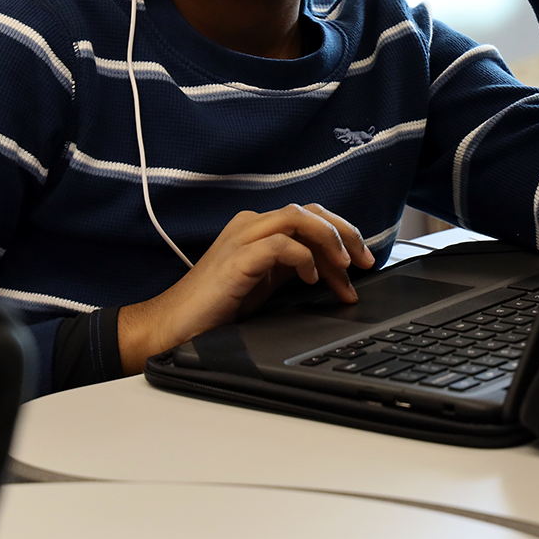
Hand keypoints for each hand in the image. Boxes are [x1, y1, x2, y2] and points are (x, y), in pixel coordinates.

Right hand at [116, 203, 374, 374]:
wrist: (173, 327)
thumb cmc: (218, 308)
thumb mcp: (266, 283)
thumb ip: (293, 268)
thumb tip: (334, 269)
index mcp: (258, 229)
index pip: (311, 217)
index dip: (342, 236)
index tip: (363, 265)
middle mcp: (251, 225)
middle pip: (310, 211)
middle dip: (345, 233)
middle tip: (365, 262)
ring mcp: (242, 238)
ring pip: (298, 218)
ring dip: (330, 240)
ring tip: (345, 268)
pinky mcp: (236, 259)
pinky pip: (280, 243)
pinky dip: (303, 258)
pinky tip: (312, 279)